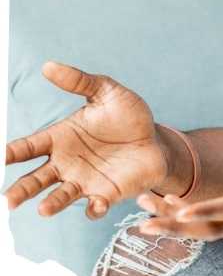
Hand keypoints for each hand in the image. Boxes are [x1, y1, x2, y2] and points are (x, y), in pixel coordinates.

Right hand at [4, 61, 167, 218]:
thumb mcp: (106, 92)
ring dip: (51, 203)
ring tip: (43, 209)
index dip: (10, 153)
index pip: (28, 147)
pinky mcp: (107, 194)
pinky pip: (96, 206)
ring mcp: (84, 181)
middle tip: (7, 199)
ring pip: (60, 196)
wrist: (156, 138)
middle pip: (36, 179)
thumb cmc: (127, 116)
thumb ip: (79, 82)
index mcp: (60, 138)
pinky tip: (95, 205)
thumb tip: (48, 66)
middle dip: (21, 189)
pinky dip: (93, 208)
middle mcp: (66, 164)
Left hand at [136, 116, 222, 240]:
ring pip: (207, 232)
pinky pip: (211, 231)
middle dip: (176, 226)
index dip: (209, 209)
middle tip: (142, 222)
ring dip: (175, 224)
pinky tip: (165, 211)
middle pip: (212, 228)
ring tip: (144, 209)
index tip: (182, 211)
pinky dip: (186, 225)